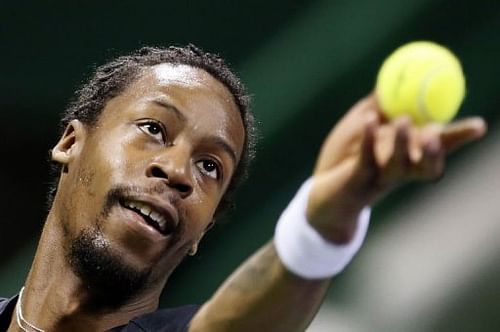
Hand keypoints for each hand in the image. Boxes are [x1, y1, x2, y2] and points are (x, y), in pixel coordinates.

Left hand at [306, 93, 486, 243]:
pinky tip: (369, 120)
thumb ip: (377, 106)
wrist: (322, 190)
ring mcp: (379, 177)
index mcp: (406, 156)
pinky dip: (370, 140)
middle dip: (439, 148)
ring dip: (406, 143)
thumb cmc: (345, 156)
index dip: (460, 138)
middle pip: (429, 163)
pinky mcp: (359, 181)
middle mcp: (399, 170)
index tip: (479, 125)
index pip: (438, 147)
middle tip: (439, 129)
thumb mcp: (361, 124)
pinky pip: (367, 161)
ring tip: (405, 120)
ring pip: (402, 165)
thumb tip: (392, 80)